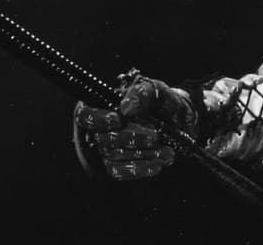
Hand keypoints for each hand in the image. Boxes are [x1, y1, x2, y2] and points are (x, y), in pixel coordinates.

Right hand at [72, 75, 197, 180]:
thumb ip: (142, 93)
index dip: (98, 119)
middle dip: (131, 138)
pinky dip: (139, 169)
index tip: (118, 119)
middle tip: (156, 136)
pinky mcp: (117, 164)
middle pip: (103, 138)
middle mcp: (100, 128)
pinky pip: (119, 171)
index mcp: (103, 105)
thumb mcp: (155, 91)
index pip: (84, 115)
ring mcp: (106, 148)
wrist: (177, 120)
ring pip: (113, 156)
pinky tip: (157, 165)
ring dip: (141, 155)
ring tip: (166, 152)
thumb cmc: (160, 102)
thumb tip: (126, 107)